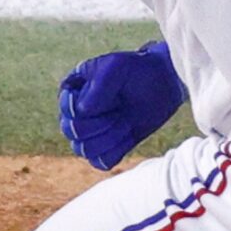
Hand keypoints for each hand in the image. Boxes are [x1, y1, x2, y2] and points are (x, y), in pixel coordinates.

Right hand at [57, 39, 186, 169]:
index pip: (68, 111)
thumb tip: (81, 111)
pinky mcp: (107, 147)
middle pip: (73, 132)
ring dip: (109, 138)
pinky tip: (127, 136)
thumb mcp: (115, 67)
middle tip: (120, 109)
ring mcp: (91, 132)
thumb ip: (97, 87)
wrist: (162, 81)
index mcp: (71, 91)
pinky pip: (100, 162)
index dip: (89, 109)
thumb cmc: (136, 69)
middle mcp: (76, 113)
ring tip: (125, 122)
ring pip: (84, 150)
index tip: (112, 96)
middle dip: (100, 123)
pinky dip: (114, 152)